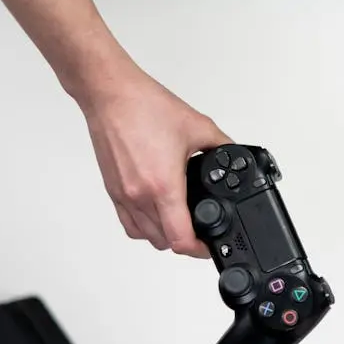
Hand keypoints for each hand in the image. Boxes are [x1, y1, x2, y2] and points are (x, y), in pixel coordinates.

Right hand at [80, 71, 230, 256]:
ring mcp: (123, 195)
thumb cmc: (144, 106)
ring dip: (164, 236)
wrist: (110, 93)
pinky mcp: (112, 190)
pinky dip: (144, 227)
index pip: (180, 239)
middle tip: (199, 233)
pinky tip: (156, 215)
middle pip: (164, 243)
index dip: (198, 250)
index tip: (209, 245)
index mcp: (163, 185)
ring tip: (179, 225)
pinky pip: (128, 224)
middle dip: (185, 243)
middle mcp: (140, 196)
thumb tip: (234, 156)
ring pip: (144, 237)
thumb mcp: (198, 126)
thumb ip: (221, 145)